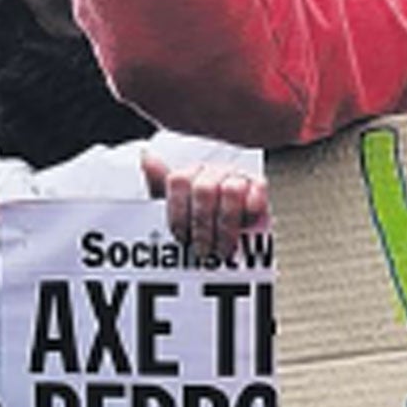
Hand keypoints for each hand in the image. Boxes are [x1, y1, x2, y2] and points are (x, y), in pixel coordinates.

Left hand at [143, 154, 267, 261]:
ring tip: (223, 248)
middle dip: (202, 225)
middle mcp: (214, 171)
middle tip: (203, 250)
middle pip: (204, 188)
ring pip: (231, 190)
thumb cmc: (200, 229)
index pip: (179, 180)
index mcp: (191, 174)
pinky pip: (258, 189)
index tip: (181, 238)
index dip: (178, 214)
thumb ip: (159, 184)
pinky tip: (245, 227)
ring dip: (226, 226)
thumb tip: (146, 156)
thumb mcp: (174, 212)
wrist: (230, 244)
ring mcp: (238, 177)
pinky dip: (250, 209)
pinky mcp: (260, 188)